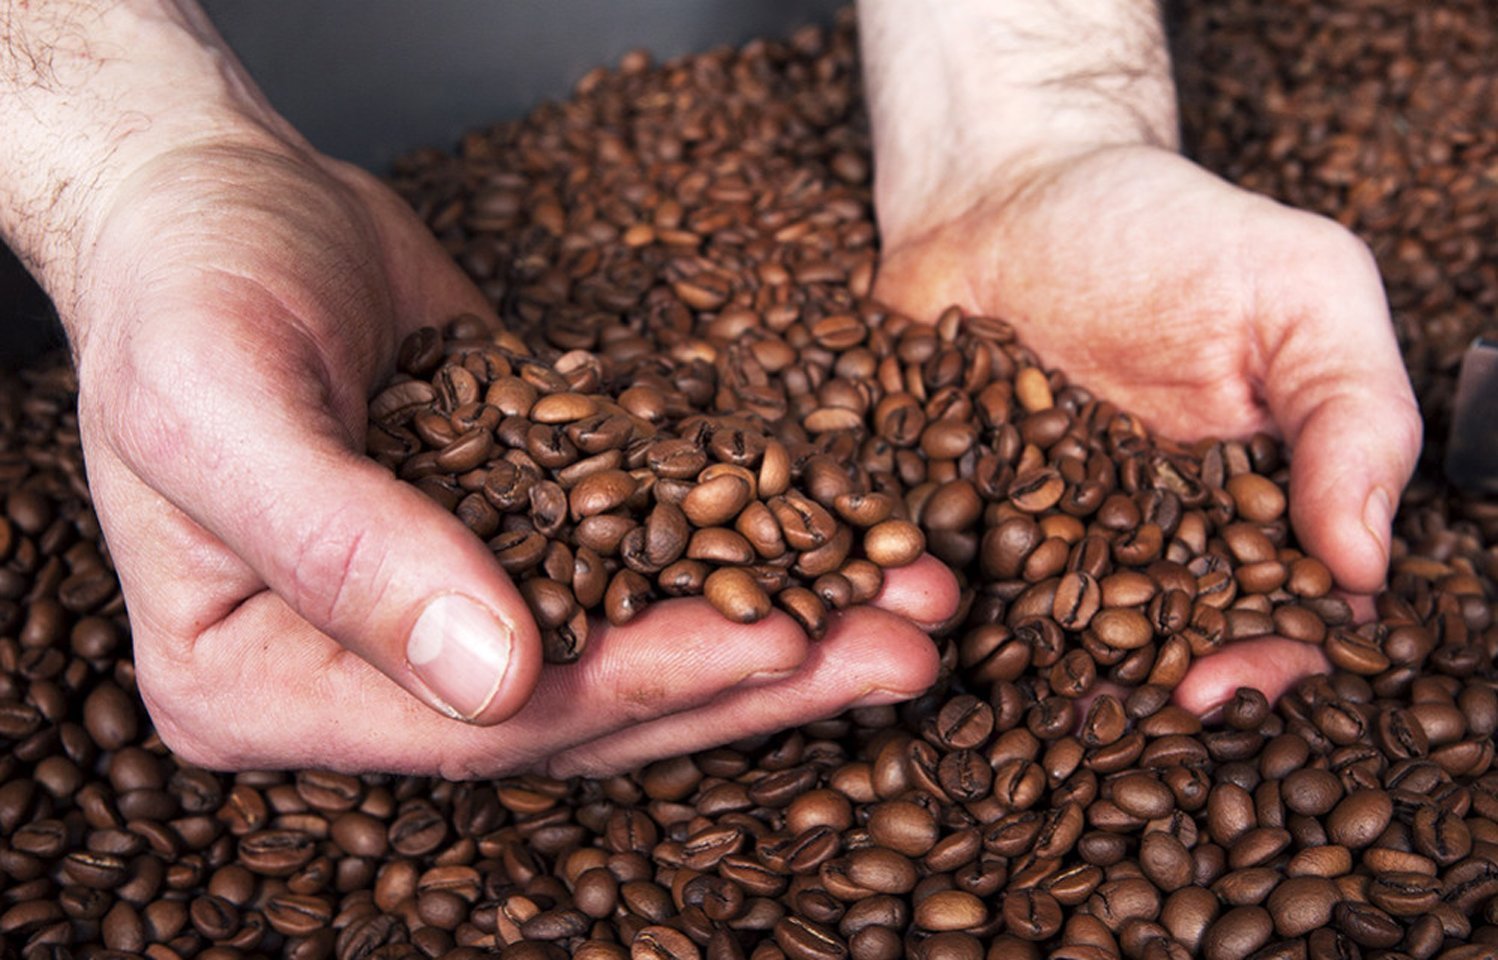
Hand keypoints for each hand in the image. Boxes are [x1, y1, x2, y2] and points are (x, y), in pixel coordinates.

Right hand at [63, 133, 957, 776]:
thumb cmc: (185, 289)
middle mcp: (358, 680)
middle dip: (749, 676)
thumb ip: (339, 544)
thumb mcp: (223, 403)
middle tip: (903, 646)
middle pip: (579, 710)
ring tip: (911, 605)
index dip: (633, 687)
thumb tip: (492, 676)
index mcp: (256, 686)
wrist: (216, 202)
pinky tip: (839, 539)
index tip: (776, 642)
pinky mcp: (510, 546)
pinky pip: (633, 564)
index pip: (473, 728)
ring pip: (627, 648)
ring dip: (778, 628)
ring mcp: (440, 619)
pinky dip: (736, 550)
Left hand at [875, 144, 1420, 712]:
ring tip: (1015, 712)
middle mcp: (1151, 543)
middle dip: (1147, 699)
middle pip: (1164, 651)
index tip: (1216, 688)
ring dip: (1041, 683)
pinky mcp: (958, 521)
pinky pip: (952, 585)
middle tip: (1111, 722)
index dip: (1264, 664)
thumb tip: (1365, 563)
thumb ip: (1354, 411)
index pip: (1282, 613)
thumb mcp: (1301, 288)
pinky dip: (942, 616)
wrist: (1008, 191)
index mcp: (1254, 506)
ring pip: (1054, 643)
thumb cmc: (1167, 228)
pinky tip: (923, 635)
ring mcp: (1047, 540)